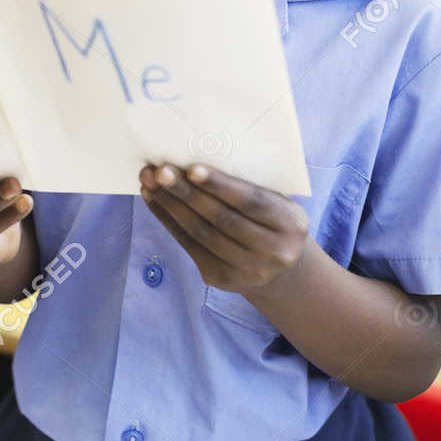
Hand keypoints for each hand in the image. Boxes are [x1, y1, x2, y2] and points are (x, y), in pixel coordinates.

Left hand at [140, 162, 309, 294]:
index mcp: (290, 224)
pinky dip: (169, 221)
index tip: (192, 168)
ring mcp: (246, 271)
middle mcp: (272, 252)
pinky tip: (155, 200)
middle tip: (160, 171)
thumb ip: (250, 184)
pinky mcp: (222, 279)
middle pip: (221, 219)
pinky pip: (189, 246)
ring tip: (150, 182)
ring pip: (201, 234)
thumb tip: (198, 161)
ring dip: (171, 206)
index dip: (220, 185)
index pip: (252, 202)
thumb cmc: (272, 217)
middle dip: (187, 193)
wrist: (280, 264)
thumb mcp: (276, 200)